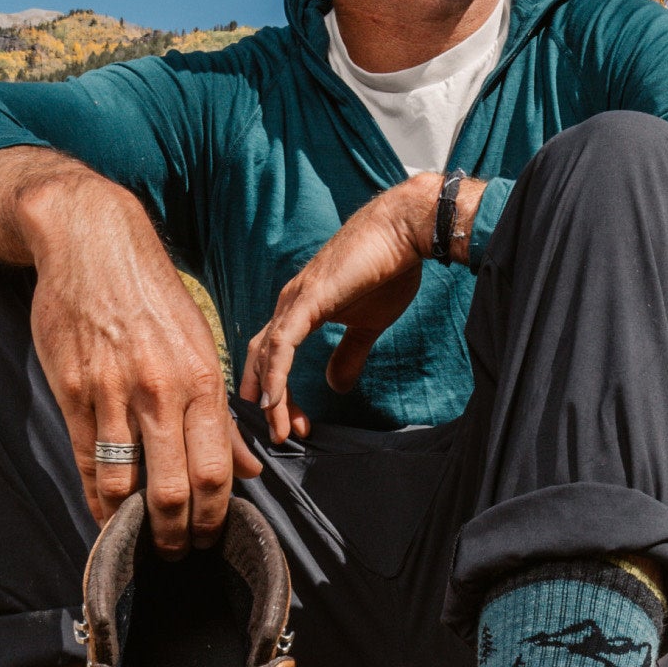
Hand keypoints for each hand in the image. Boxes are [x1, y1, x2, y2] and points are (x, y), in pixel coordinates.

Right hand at [0, 148, 260, 554]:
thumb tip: (250, 469)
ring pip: (123, 483)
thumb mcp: (202, 346)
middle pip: (172, 488)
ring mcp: (111, 393)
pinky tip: (103, 513)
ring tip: (138, 541)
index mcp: (201, 380)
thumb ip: (221, 415)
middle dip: (177, 534)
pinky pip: (86, 459)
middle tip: (178, 554)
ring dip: (131, 524)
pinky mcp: (72, 390)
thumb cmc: (154, 296)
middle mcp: (159, 391)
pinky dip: (95, 496)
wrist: (92, 242)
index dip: (214, 516)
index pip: (215, 471)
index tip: (212, 538)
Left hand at [239, 172, 481, 441]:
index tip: (293, 424)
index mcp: (299, 310)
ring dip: (270, 396)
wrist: (404, 232)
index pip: (274, 357)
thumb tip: (334, 385)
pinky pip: (282, 343)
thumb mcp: (367, 325)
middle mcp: (289, 305)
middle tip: (282, 434)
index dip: (279, 392)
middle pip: (263, 360)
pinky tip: (273, 399)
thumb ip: (348, 354)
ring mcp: (295, 301)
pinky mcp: (308, 299)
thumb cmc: (388, 270)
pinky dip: (275, 373)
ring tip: (276, 429)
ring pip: (268, 356)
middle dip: (269, 401)